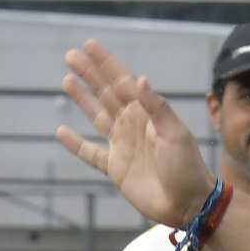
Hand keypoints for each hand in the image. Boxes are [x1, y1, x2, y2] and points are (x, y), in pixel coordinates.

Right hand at [54, 40, 215, 224]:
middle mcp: (132, 125)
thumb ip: (157, 108)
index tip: (90, 45)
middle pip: (106, 93)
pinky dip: (75, 143)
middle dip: (89, 74)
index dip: (106, 63)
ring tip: (67, 80)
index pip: (122, 81)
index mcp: (147, 114)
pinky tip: (61, 132)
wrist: (188, 204)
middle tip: (70, 55)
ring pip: (97, 116)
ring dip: (82, 99)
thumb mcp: (175, 135)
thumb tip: (139, 79)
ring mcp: (123, 146)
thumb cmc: (187, 168)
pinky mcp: (116, 168)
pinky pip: (90, 152)